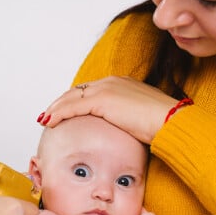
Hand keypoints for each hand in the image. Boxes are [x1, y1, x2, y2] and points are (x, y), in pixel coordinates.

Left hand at [41, 76, 177, 143]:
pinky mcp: (102, 100)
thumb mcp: (141, 120)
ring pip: (72, 97)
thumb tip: (125, 133)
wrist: (170, 122)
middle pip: (78, 91)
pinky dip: (59, 113)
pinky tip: (49, 121)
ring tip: (45, 118)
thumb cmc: (162, 125)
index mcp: (121, 84)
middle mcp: (112, 82)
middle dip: (62, 102)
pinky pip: (73, 107)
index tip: (66, 110)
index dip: (76, 100)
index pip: (91, 90)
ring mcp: (106, 89)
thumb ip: (128, 120)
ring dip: (56, 108)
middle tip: (50, 113)